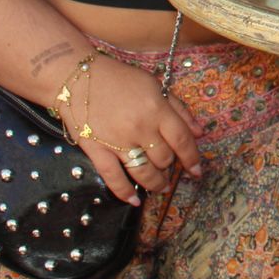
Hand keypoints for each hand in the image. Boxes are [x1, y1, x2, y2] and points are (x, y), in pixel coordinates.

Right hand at [63, 55, 204, 205]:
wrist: (78, 78)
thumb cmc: (120, 79)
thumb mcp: (156, 86)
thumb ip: (179, 109)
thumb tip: (199, 132)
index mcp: (157, 110)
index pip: (182, 140)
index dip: (192, 158)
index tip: (197, 170)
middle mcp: (140, 128)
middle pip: (164, 158)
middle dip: (170, 167)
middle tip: (170, 170)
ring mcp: (118, 142)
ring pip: (143, 172)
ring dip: (155, 183)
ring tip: (160, 187)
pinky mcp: (97, 151)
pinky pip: (113, 177)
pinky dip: (124, 192)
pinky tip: (134, 200)